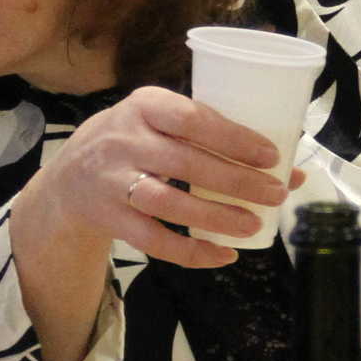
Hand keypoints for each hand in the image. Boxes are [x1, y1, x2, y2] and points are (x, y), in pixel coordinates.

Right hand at [15, 88, 301, 273]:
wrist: (68, 178)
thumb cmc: (135, 142)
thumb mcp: (160, 123)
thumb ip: (215, 140)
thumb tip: (291, 169)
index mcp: (144, 105)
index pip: (190, 117)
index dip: (232, 137)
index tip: (271, 156)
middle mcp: (124, 140)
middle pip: (185, 163)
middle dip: (235, 181)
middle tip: (275, 194)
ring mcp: (113, 181)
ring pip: (169, 203)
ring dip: (215, 216)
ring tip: (252, 224)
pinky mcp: (109, 218)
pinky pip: (153, 240)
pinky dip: (191, 252)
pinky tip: (223, 254)